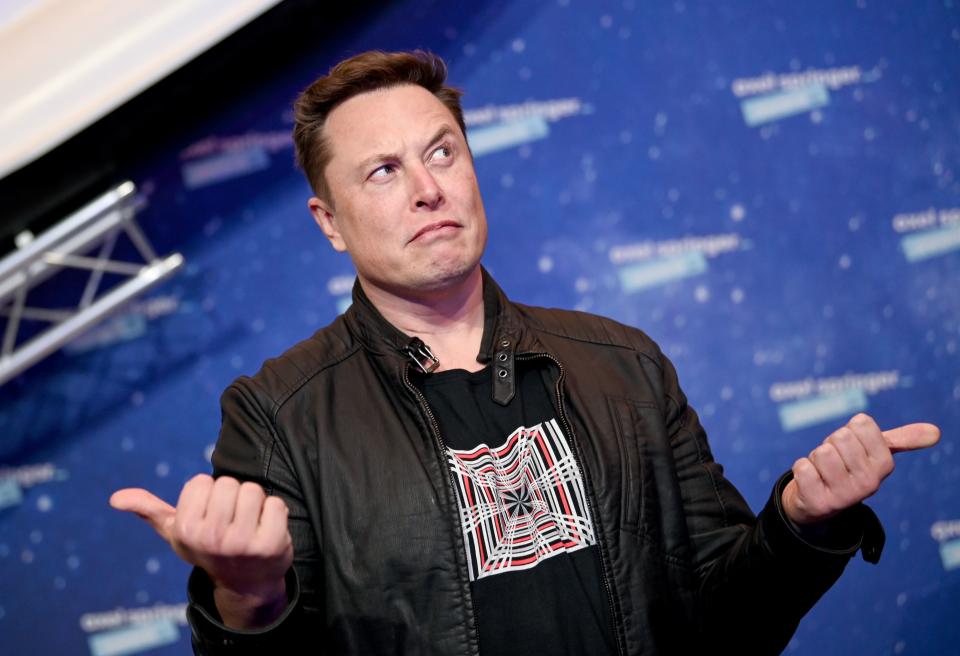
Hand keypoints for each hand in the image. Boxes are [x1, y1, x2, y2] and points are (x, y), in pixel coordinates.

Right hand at [110, 474, 292, 627]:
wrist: (245, 584)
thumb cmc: (209, 548)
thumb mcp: (176, 533)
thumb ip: (150, 511)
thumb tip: (115, 498)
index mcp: (185, 531)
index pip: (201, 481)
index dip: (207, 495)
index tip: (209, 516)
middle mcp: (211, 538)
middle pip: (228, 483)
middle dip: (232, 496)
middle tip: (232, 521)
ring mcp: (242, 543)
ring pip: (252, 490)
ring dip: (255, 503)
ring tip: (249, 524)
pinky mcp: (270, 544)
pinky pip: (276, 504)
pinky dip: (275, 513)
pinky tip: (267, 531)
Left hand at [782, 413, 939, 525]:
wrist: (818, 502)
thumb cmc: (847, 467)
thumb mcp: (876, 453)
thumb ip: (902, 440)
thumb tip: (936, 432)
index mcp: (884, 465)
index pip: (861, 423)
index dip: (850, 430)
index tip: (850, 448)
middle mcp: (869, 483)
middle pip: (840, 436)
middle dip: (831, 444)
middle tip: (834, 461)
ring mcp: (845, 495)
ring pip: (822, 452)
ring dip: (815, 458)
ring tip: (823, 472)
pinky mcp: (819, 502)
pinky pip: (802, 467)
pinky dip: (802, 469)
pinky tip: (811, 482)